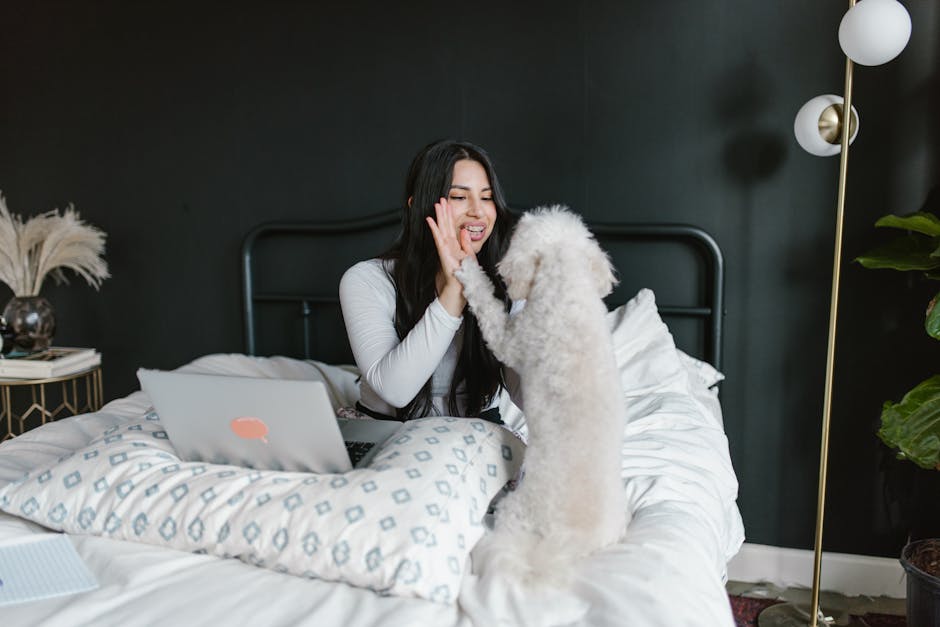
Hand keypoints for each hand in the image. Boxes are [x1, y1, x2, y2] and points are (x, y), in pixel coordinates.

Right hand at [426, 197, 476, 314]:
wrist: (462, 284)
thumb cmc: (466, 272)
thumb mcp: (470, 254)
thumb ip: (466, 242)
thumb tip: (464, 230)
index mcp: (455, 244)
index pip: (451, 227)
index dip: (450, 215)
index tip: (448, 204)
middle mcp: (448, 244)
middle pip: (445, 225)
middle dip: (443, 212)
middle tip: (441, 199)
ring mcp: (444, 247)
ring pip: (441, 228)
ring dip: (439, 216)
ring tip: (436, 204)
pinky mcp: (442, 251)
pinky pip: (438, 237)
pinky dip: (434, 228)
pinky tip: (430, 220)